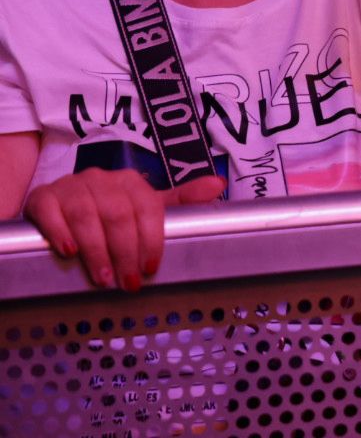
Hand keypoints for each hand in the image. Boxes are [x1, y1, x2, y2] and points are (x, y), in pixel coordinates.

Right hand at [24, 169, 224, 290]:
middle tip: (127, 283)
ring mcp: (70, 186)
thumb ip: (179, 201)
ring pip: (86, 215)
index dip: (151, 240)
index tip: (150, 269)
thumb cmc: (106, 213)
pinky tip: (68, 251)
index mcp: (130, 182)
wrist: (57, 209)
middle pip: (118, 215)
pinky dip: (60, 231)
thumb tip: (217, 185)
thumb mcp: (142, 209)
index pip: (147, 208)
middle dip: (125, 252)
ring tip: (102, 278)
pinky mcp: (42, 197)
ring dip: (96, 250)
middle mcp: (101, 179)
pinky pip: (51, 212)